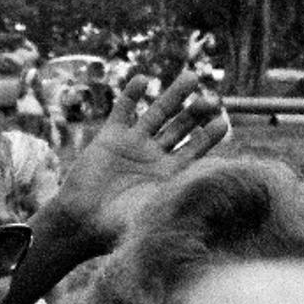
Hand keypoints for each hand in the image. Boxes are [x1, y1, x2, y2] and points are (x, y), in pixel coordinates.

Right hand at [50, 69, 232, 244]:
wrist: (81, 222)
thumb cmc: (119, 226)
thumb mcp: (155, 212)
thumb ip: (177, 199)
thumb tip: (208, 194)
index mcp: (170, 175)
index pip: (197, 149)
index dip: (210, 135)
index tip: (222, 122)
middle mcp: (155, 156)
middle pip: (181, 127)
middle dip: (196, 112)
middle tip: (211, 100)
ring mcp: (133, 144)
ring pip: (157, 113)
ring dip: (174, 95)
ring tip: (191, 77)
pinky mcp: (110, 137)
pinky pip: (123, 110)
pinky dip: (132, 94)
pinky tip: (143, 79)